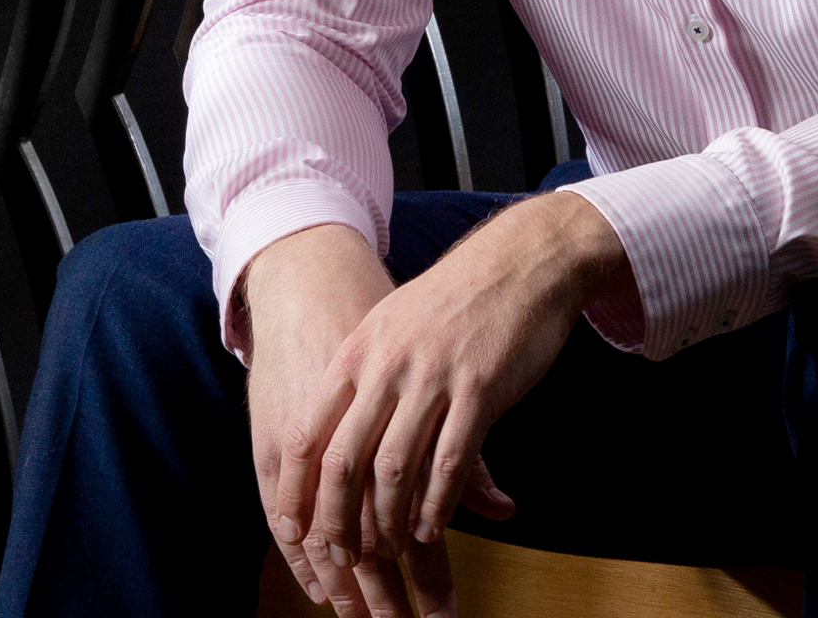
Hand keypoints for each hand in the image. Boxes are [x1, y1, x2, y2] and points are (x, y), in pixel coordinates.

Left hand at [246, 225, 457, 615]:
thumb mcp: (393, 321)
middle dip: (339, 522)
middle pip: (345, 461)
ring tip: (391, 549)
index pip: (307, 433)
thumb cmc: (457, 296)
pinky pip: (449, 464)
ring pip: (395, 471)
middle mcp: (388, 364)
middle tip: (345, 557)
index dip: (298, 490)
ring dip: (389, 523)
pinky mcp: (480, 389)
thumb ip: (364, 370)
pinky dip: (436, 507)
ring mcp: (433, 376)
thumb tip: (335, 424)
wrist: (521, 261)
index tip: (296, 532)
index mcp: (359, 350)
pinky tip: (432, 527)